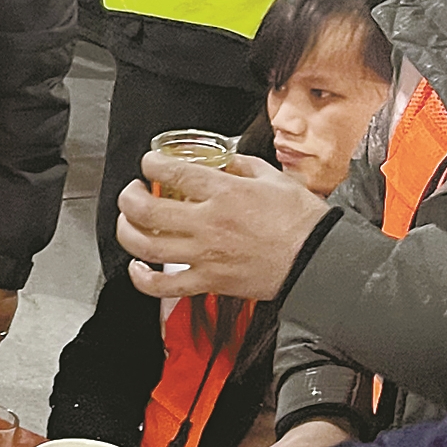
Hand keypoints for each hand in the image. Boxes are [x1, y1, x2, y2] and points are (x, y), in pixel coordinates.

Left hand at [117, 152, 330, 301]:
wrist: (319, 260)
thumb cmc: (302, 221)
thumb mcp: (274, 178)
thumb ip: (242, 166)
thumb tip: (224, 161)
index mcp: (224, 193)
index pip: (171, 172)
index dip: (151, 163)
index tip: (150, 163)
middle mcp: (208, 223)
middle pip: (145, 209)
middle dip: (128, 196)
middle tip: (132, 191)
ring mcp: (205, 255)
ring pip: (145, 246)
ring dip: (126, 231)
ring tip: (128, 222)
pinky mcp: (208, 282)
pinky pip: (163, 286)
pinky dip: (141, 278)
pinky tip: (137, 267)